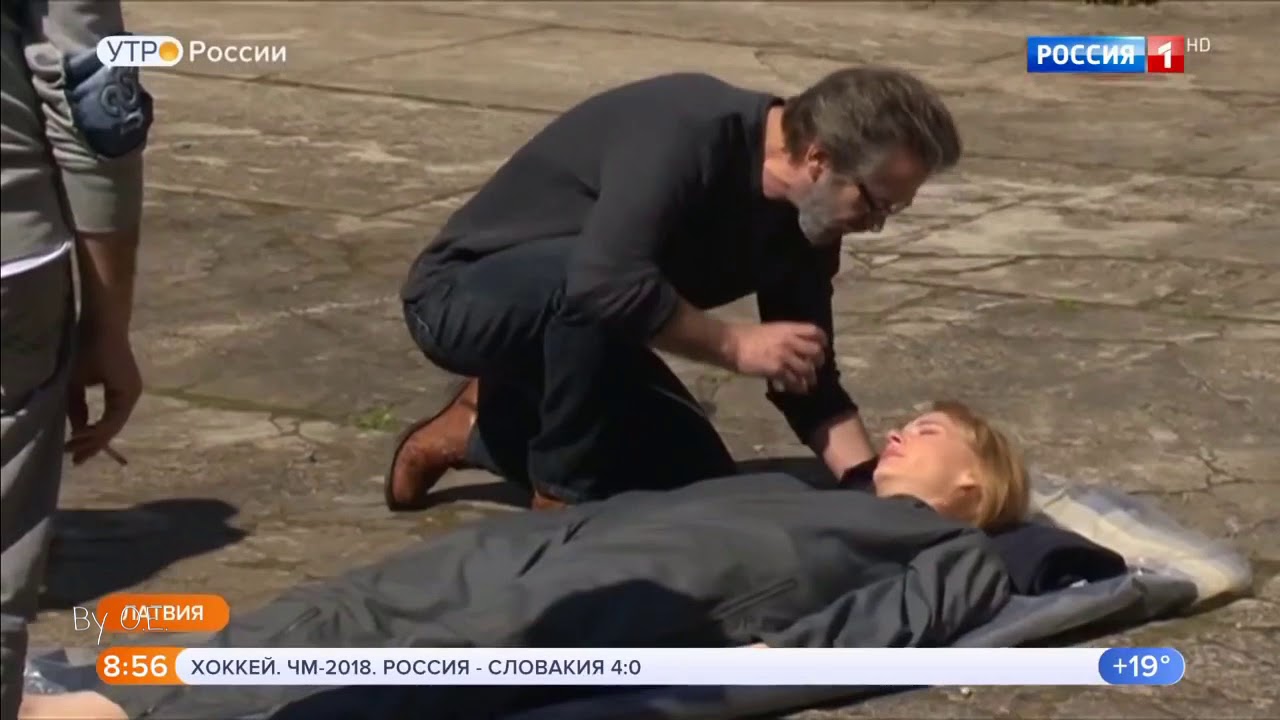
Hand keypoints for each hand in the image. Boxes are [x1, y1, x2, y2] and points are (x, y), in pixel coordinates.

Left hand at [66, 325, 141, 464]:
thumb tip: (77, 429)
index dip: (90, 440)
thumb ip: (77, 407)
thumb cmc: (92, 349)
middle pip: (115, 426)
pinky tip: (90, 429)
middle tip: (75, 459)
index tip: (71, 450)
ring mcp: (132, 391)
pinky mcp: (126, 386)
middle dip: (95, 443)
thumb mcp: (77, 380)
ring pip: (115, 420)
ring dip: (98, 434)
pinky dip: (102, 422)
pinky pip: (115, 411)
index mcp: (126, 395)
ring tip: (80, 449)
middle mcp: (133, 396)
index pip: (109, 426)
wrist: (106, 324)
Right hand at [728, 322, 827, 392]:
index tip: (822, 348)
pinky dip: (797, 387)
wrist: (731, 344)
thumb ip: (785, 336)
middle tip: (814, 369)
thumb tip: (795, 346)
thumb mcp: (770, 330)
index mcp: (788, 329)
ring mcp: (784, 356)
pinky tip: (795, 390)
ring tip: (807, 384)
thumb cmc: (746, 336)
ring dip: (810, 378)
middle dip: (818, 362)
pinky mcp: (776, 370)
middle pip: (816, 351)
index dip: (822, 341)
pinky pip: (794, 381)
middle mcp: (790, 341)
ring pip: (807, 369)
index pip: (815, 332)